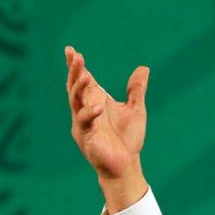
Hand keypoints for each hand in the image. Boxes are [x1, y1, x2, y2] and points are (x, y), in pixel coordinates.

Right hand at [65, 46, 149, 212]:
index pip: (82, 80)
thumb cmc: (128, 139)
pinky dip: (90, 113)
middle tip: (76, 57)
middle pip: (75, 87)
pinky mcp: (86, 137)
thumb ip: (136, 90)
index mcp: (95, 101)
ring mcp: (83, 123)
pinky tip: (98, 106)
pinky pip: (85, 123)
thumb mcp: (136, 110)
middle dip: (74, 72)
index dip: (76, 66)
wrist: (126, 165)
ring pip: (75, 102)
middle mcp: (85, 110)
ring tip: (85, 75)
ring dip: (78, 88)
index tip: (70, 50)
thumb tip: (144, 68)